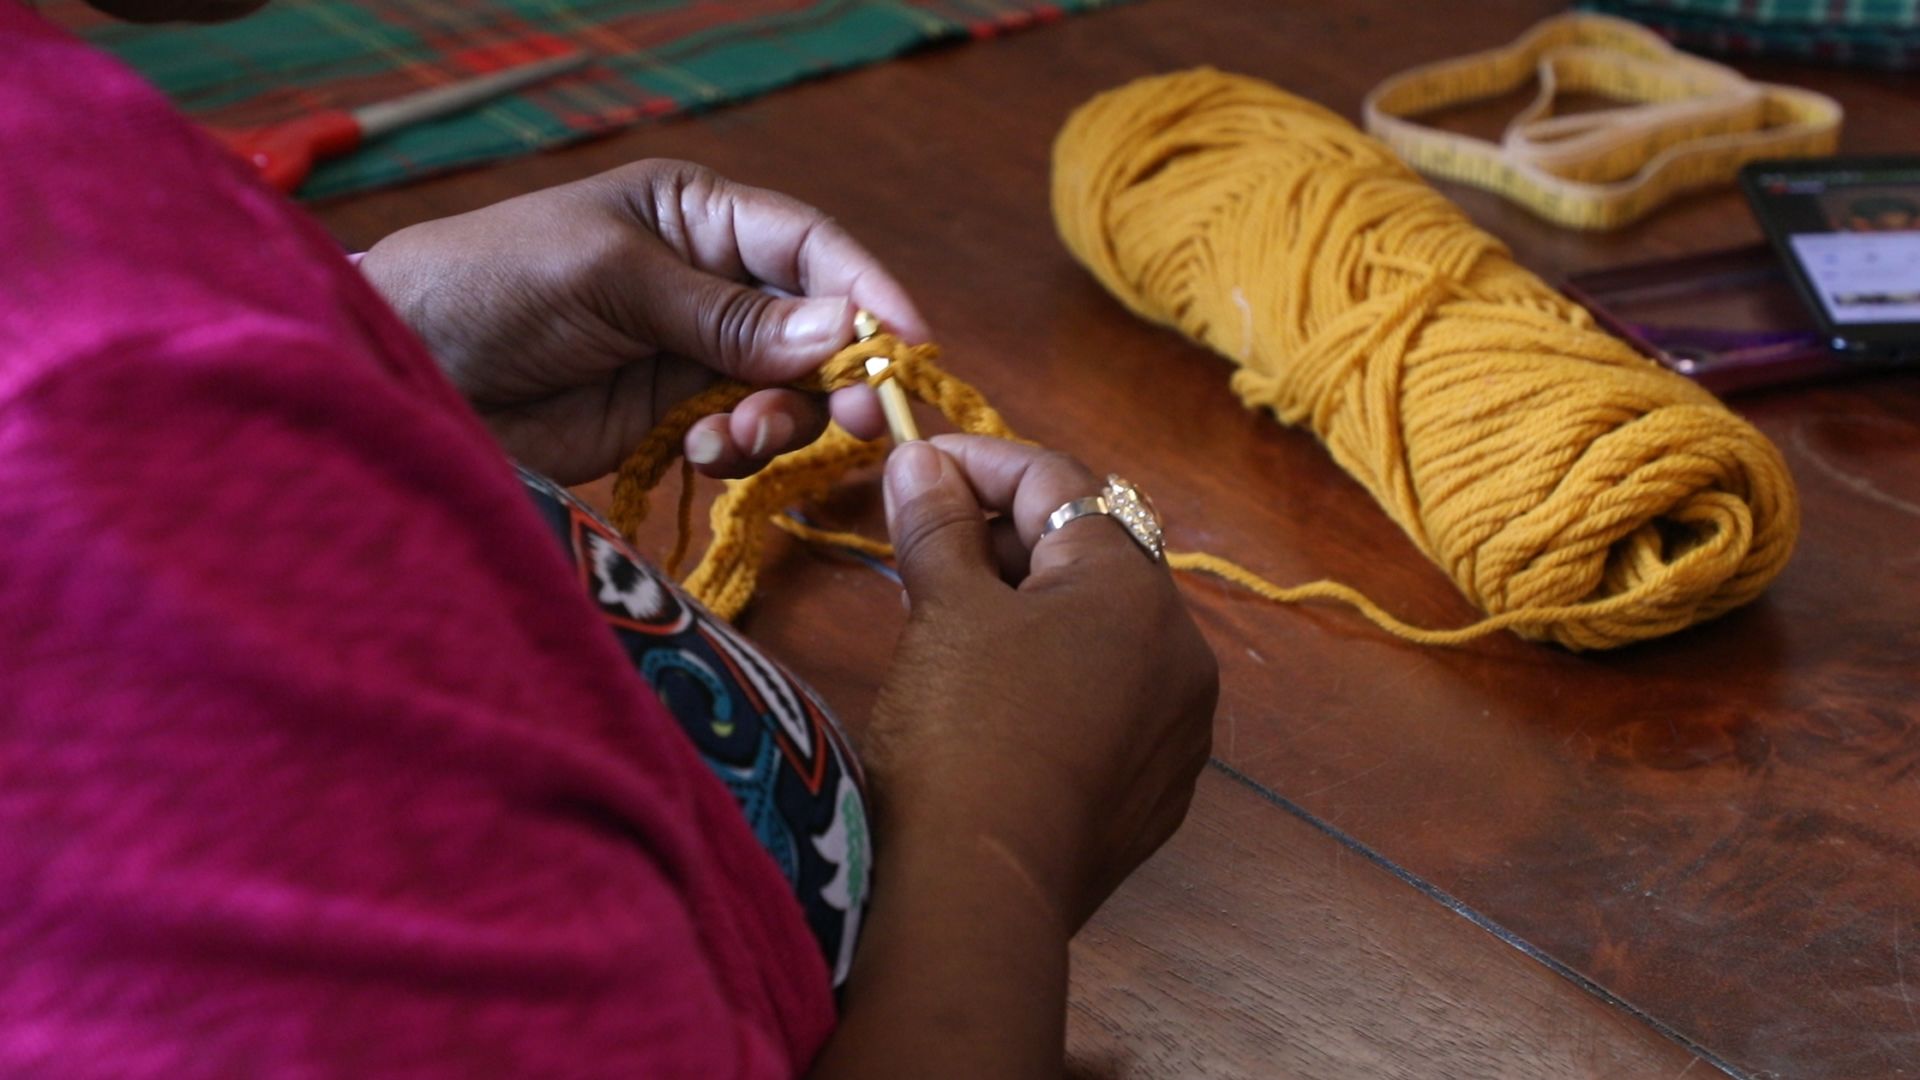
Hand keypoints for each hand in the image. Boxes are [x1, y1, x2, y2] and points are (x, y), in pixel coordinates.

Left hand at [358, 160, 928, 483]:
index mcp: (695, 214)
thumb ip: (727, 313)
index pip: (809, 247)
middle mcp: (707, 281)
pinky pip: (739, 437)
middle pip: (813, 328)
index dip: (866, 294)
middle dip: (835, 375)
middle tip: (856, 424)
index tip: (907, 350)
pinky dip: (737, 452)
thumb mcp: (611, 278)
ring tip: (732, 439)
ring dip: (779, 421)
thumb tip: (845, 333)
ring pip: (785, 392)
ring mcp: (688, 354)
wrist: (404, 371)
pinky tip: (696, 456)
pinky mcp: (666, 419)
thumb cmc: (493, 286)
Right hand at [866, 435, 1218, 930]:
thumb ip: (938, 523)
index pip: (1060, 483)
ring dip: (1033, 605)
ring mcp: (1178, 729)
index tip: (916, 461)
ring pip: (1105, 631)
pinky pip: (1111, 702)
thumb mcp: (943, 613)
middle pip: (1092, 554)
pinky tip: (994, 695)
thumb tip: (920, 460)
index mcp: (1135, 589)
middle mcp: (1181, 651)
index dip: (979, 461)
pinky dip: (1057, 677)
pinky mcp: (1157, 793)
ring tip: (952, 615)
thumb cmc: (960, 735)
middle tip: (926, 539)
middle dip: (1006, 536)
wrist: (976, 895)